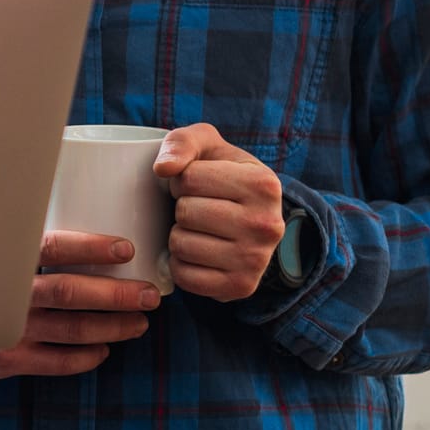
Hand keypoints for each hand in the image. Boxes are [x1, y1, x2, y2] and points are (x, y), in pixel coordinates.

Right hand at [0, 231, 161, 381]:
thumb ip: (26, 236)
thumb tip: (84, 206)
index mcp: (7, 259)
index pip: (53, 248)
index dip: (91, 248)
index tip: (126, 250)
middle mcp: (7, 294)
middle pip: (70, 292)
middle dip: (116, 295)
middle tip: (149, 295)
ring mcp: (8, 329)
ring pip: (72, 330)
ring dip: (112, 327)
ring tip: (138, 322)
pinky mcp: (7, 359)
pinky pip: (56, 362)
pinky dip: (85, 357)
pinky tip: (104, 350)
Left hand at [154, 123, 285, 300]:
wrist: (250, 219)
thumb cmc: (221, 175)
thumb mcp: (207, 146)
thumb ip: (182, 142)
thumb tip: (162, 169)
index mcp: (264, 184)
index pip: (189, 178)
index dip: (182, 180)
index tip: (198, 184)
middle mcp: (266, 224)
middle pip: (186, 213)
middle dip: (182, 207)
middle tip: (199, 208)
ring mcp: (256, 260)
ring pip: (181, 245)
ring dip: (179, 235)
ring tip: (199, 229)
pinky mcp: (241, 287)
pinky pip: (185, 276)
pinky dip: (180, 265)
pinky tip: (198, 252)